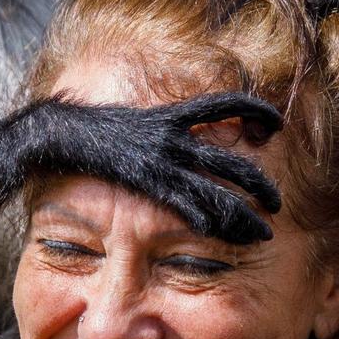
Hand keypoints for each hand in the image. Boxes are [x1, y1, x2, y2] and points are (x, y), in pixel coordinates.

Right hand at [28, 92, 283, 244]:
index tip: (277, 124)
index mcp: (174, 115)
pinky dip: (207, 220)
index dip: (257, 110)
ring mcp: (162, 160)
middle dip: (262, 185)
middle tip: (277, 204)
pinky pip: (186, 205)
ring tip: (262, 234)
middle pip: (234, 161)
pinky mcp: (147, 182)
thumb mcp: (138, 118)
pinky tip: (221, 235)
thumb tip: (184, 131)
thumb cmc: (96, 128)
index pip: (227, 103)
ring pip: (217, 191)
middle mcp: (175, 137)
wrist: (61, 132)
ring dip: (243, 215)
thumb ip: (165, 124)